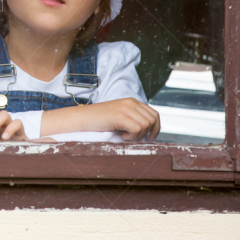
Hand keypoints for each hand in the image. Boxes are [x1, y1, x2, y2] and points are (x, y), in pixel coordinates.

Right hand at [42, 98, 159, 140]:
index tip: (151, 137)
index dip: (156, 128)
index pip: (154, 114)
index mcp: (132, 102)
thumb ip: (134, 118)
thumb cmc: (101, 120)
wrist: (84, 118)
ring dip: (137, 135)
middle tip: (133, 137)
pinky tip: (122, 136)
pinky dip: (132, 136)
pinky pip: (137, 129)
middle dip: (146, 132)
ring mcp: (125, 108)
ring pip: (145, 125)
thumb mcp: (120, 115)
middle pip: (152, 120)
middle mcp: (130, 102)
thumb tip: (150, 131)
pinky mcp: (119, 115)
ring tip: (125, 136)